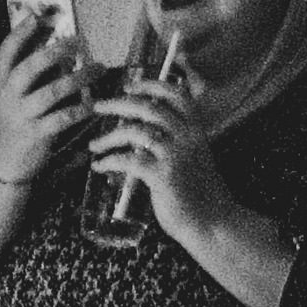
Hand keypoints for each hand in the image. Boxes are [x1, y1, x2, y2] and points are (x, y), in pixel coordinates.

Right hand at [0, 14, 90, 190]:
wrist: (3, 165)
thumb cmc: (13, 128)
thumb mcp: (13, 99)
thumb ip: (32, 77)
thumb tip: (60, 52)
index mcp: (0, 85)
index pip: (5, 54)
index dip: (20, 34)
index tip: (36, 18)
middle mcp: (8, 98)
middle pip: (29, 68)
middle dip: (54, 51)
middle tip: (76, 41)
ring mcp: (21, 116)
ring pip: (51, 91)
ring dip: (78, 78)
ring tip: (98, 69)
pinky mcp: (36, 134)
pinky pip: (63, 117)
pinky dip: (81, 109)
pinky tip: (93, 103)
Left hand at [85, 79, 234, 242]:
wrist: (212, 221)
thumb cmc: (198, 192)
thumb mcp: (193, 158)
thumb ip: (174, 141)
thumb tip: (141, 131)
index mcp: (197, 130)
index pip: (177, 95)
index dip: (152, 85)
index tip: (129, 84)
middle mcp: (189, 138)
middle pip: (149, 108)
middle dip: (119, 103)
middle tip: (98, 106)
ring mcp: (176, 156)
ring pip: (135, 131)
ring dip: (108, 136)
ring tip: (94, 145)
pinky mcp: (163, 176)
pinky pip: (128, 160)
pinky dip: (109, 160)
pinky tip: (99, 165)